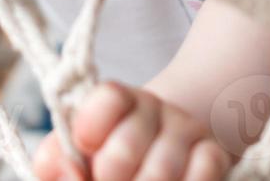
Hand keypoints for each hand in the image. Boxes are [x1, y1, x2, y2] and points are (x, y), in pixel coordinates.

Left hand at [32, 82, 233, 180]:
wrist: (159, 150)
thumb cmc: (105, 158)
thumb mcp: (73, 155)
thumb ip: (55, 162)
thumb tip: (69, 176)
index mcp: (114, 101)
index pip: (109, 97)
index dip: (92, 125)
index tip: (84, 145)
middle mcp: (152, 108)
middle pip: (127, 145)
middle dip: (109, 177)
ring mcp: (186, 129)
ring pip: (162, 170)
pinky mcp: (214, 153)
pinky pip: (205, 172)